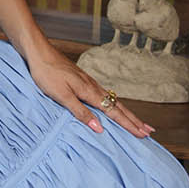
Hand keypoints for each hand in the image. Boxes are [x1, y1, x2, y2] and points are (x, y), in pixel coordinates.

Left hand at [24, 44, 154, 139]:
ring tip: (137, 123)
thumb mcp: (62, 96)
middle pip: (119, 107)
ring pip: (114, 101)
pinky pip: (105, 96)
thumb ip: (81, 112)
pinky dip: (115, 106)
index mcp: (90, 92)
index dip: (129, 125)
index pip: (114, 113)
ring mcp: (90, 83)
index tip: (142, 135)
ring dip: (127, 113)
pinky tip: (114, 107)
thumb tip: (100, 129)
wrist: (39, 52)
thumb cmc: (47, 74)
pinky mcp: (83, 81)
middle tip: (149, 132)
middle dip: (134, 120)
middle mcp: (94, 87)